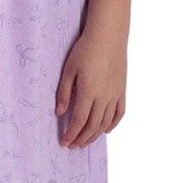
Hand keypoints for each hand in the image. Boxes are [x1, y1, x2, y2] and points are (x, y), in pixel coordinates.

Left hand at [55, 28, 126, 147]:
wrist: (108, 36)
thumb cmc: (85, 50)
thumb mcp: (69, 69)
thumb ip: (64, 92)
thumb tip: (60, 113)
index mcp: (88, 92)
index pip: (79, 121)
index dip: (71, 134)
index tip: (64, 143)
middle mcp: (103, 97)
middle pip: (92, 126)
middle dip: (82, 138)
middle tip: (73, 146)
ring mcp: (115, 95)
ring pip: (105, 122)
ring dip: (95, 135)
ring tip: (85, 142)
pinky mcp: (122, 90)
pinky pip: (119, 113)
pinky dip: (112, 125)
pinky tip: (105, 130)